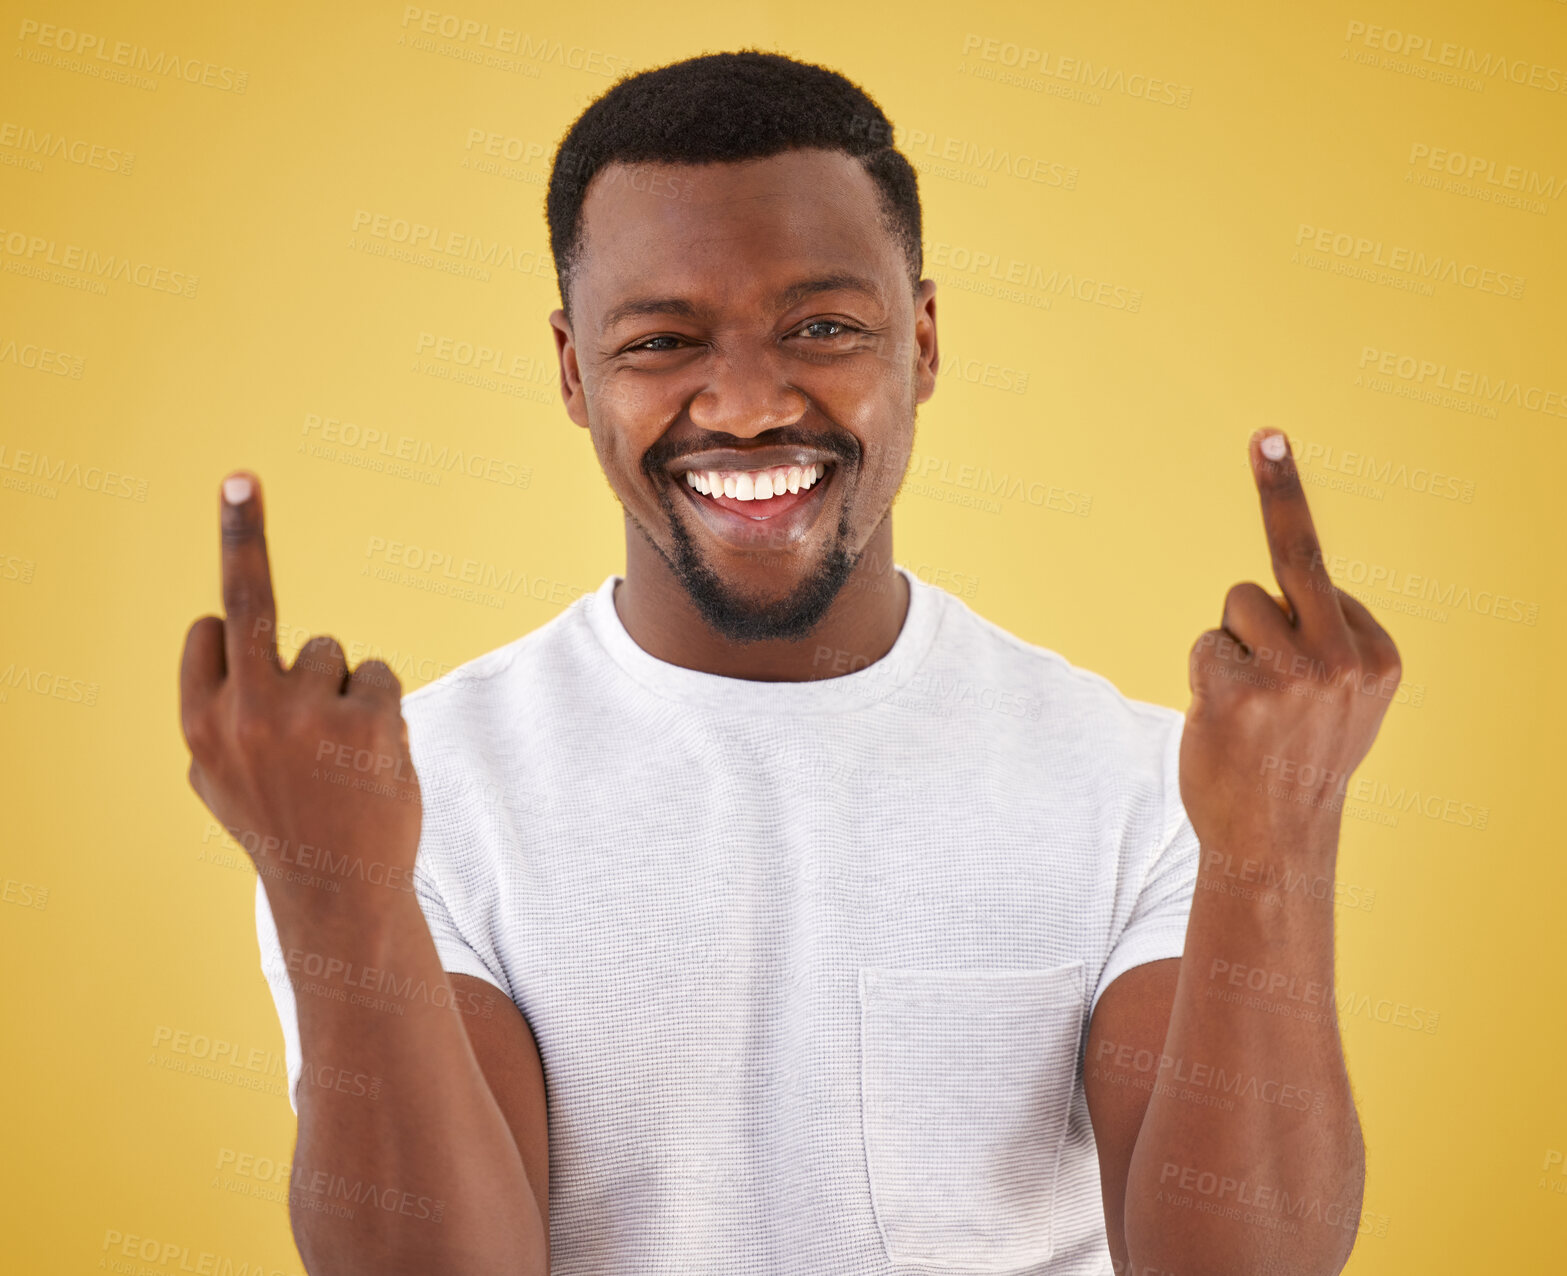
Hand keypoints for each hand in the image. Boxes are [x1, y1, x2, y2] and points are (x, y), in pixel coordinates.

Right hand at [179, 472, 421, 918]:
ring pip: (331, 652)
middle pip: (250, 601)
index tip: (226, 520)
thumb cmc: (282, 827)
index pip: (212, 630)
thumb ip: (215, 714)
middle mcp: (245, 711)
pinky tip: (371, 757)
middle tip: (237, 477)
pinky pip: (378, 674)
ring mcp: (307, 713)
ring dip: (340, 689)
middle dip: (240, 534)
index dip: (233, 618)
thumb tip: (212, 637)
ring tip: (339, 753)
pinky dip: (379, 706)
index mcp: (200, 724)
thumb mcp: (220, 781)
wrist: (340, 892)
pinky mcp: (368, 718)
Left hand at [1179, 432, 1401, 856]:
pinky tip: (1226, 722)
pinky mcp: (1240, 689)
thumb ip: (1330, 643)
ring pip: (1237, 606)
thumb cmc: (1295, 763)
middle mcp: (1346, 657)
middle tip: (1268, 432)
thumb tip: (1286, 591)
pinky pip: (1206, 644)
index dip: (1292, 608)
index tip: (1289, 495)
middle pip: (1295, 557)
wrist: (1273, 843)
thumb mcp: (1341, 702)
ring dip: (1229, 648)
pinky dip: (1205, 676)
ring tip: (1248, 709)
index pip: (1316, 586)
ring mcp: (1295, 673)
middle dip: (1283, 487)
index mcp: (1379, 655)